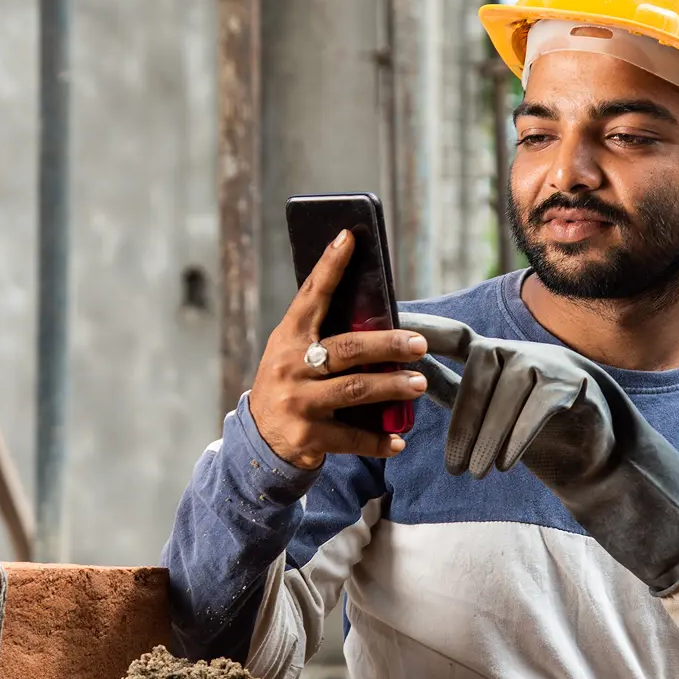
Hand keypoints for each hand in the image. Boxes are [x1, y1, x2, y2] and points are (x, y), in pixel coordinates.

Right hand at [248, 230, 428, 470]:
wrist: (259, 441)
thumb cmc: (290, 385)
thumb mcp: (294, 355)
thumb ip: (324, 337)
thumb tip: (380, 317)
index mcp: (288, 338)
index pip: (311, 296)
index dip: (330, 266)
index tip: (349, 237)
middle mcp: (290, 367)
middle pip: (347, 349)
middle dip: (387, 345)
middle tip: (419, 344)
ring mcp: (298, 403)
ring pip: (356, 390)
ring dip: (392, 386)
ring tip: (418, 383)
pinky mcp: (308, 437)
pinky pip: (352, 437)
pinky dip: (379, 440)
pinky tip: (399, 441)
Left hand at [401, 312, 678, 594]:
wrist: (593, 454)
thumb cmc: (528, 430)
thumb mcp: (483, 409)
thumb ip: (446, 389)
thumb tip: (399, 376)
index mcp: (492, 355)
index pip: (452, 336)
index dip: (422, 327)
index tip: (389, 322)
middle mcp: (518, 352)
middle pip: (479, 365)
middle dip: (463, 417)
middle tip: (453, 467)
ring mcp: (548, 365)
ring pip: (508, 387)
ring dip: (487, 434)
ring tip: (475, 473)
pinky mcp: (574, 387)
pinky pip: (540, 404)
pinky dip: (520, 434)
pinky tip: (505, 464)